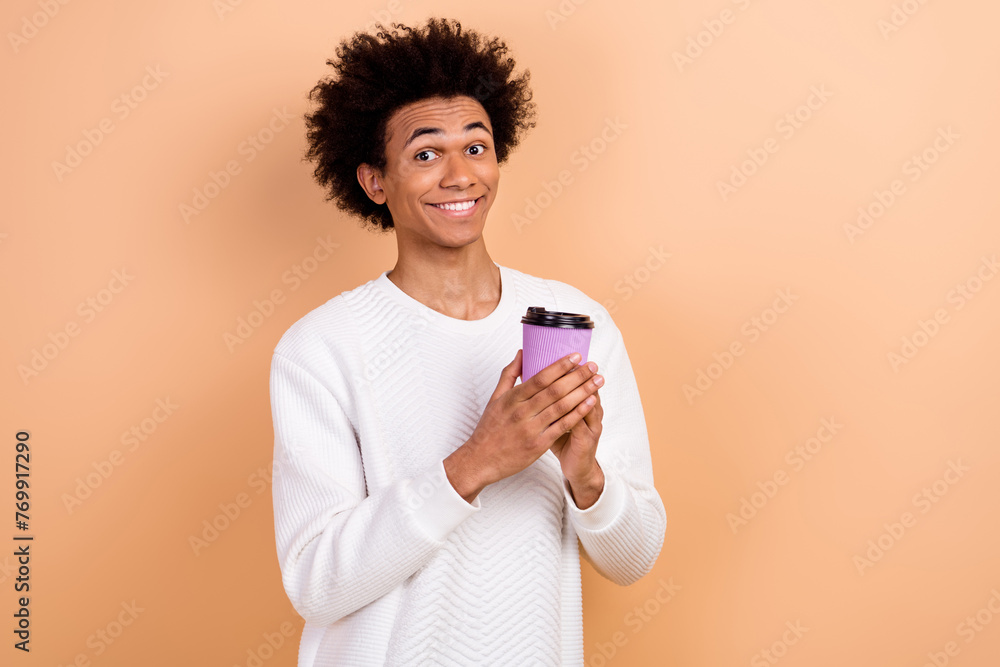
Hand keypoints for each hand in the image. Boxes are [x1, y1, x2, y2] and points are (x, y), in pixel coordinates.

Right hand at [460, 349, 602, 488]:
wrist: (480, 460)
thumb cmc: (489, 429)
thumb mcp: (495, 398)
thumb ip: (509, 374)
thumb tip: (521, 353)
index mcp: (512, 398)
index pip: (540, 377)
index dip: (560, 366)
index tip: (576, 356)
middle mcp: (522, 412)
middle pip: (555, 390)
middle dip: (577, 376)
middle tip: (593, 366)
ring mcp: (531, 429)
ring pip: (561, 406)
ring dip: (582, 392)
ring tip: (597, 381)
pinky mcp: (538, 445)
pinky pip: (562, 426)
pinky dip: (577, 413)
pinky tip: (590, 403)